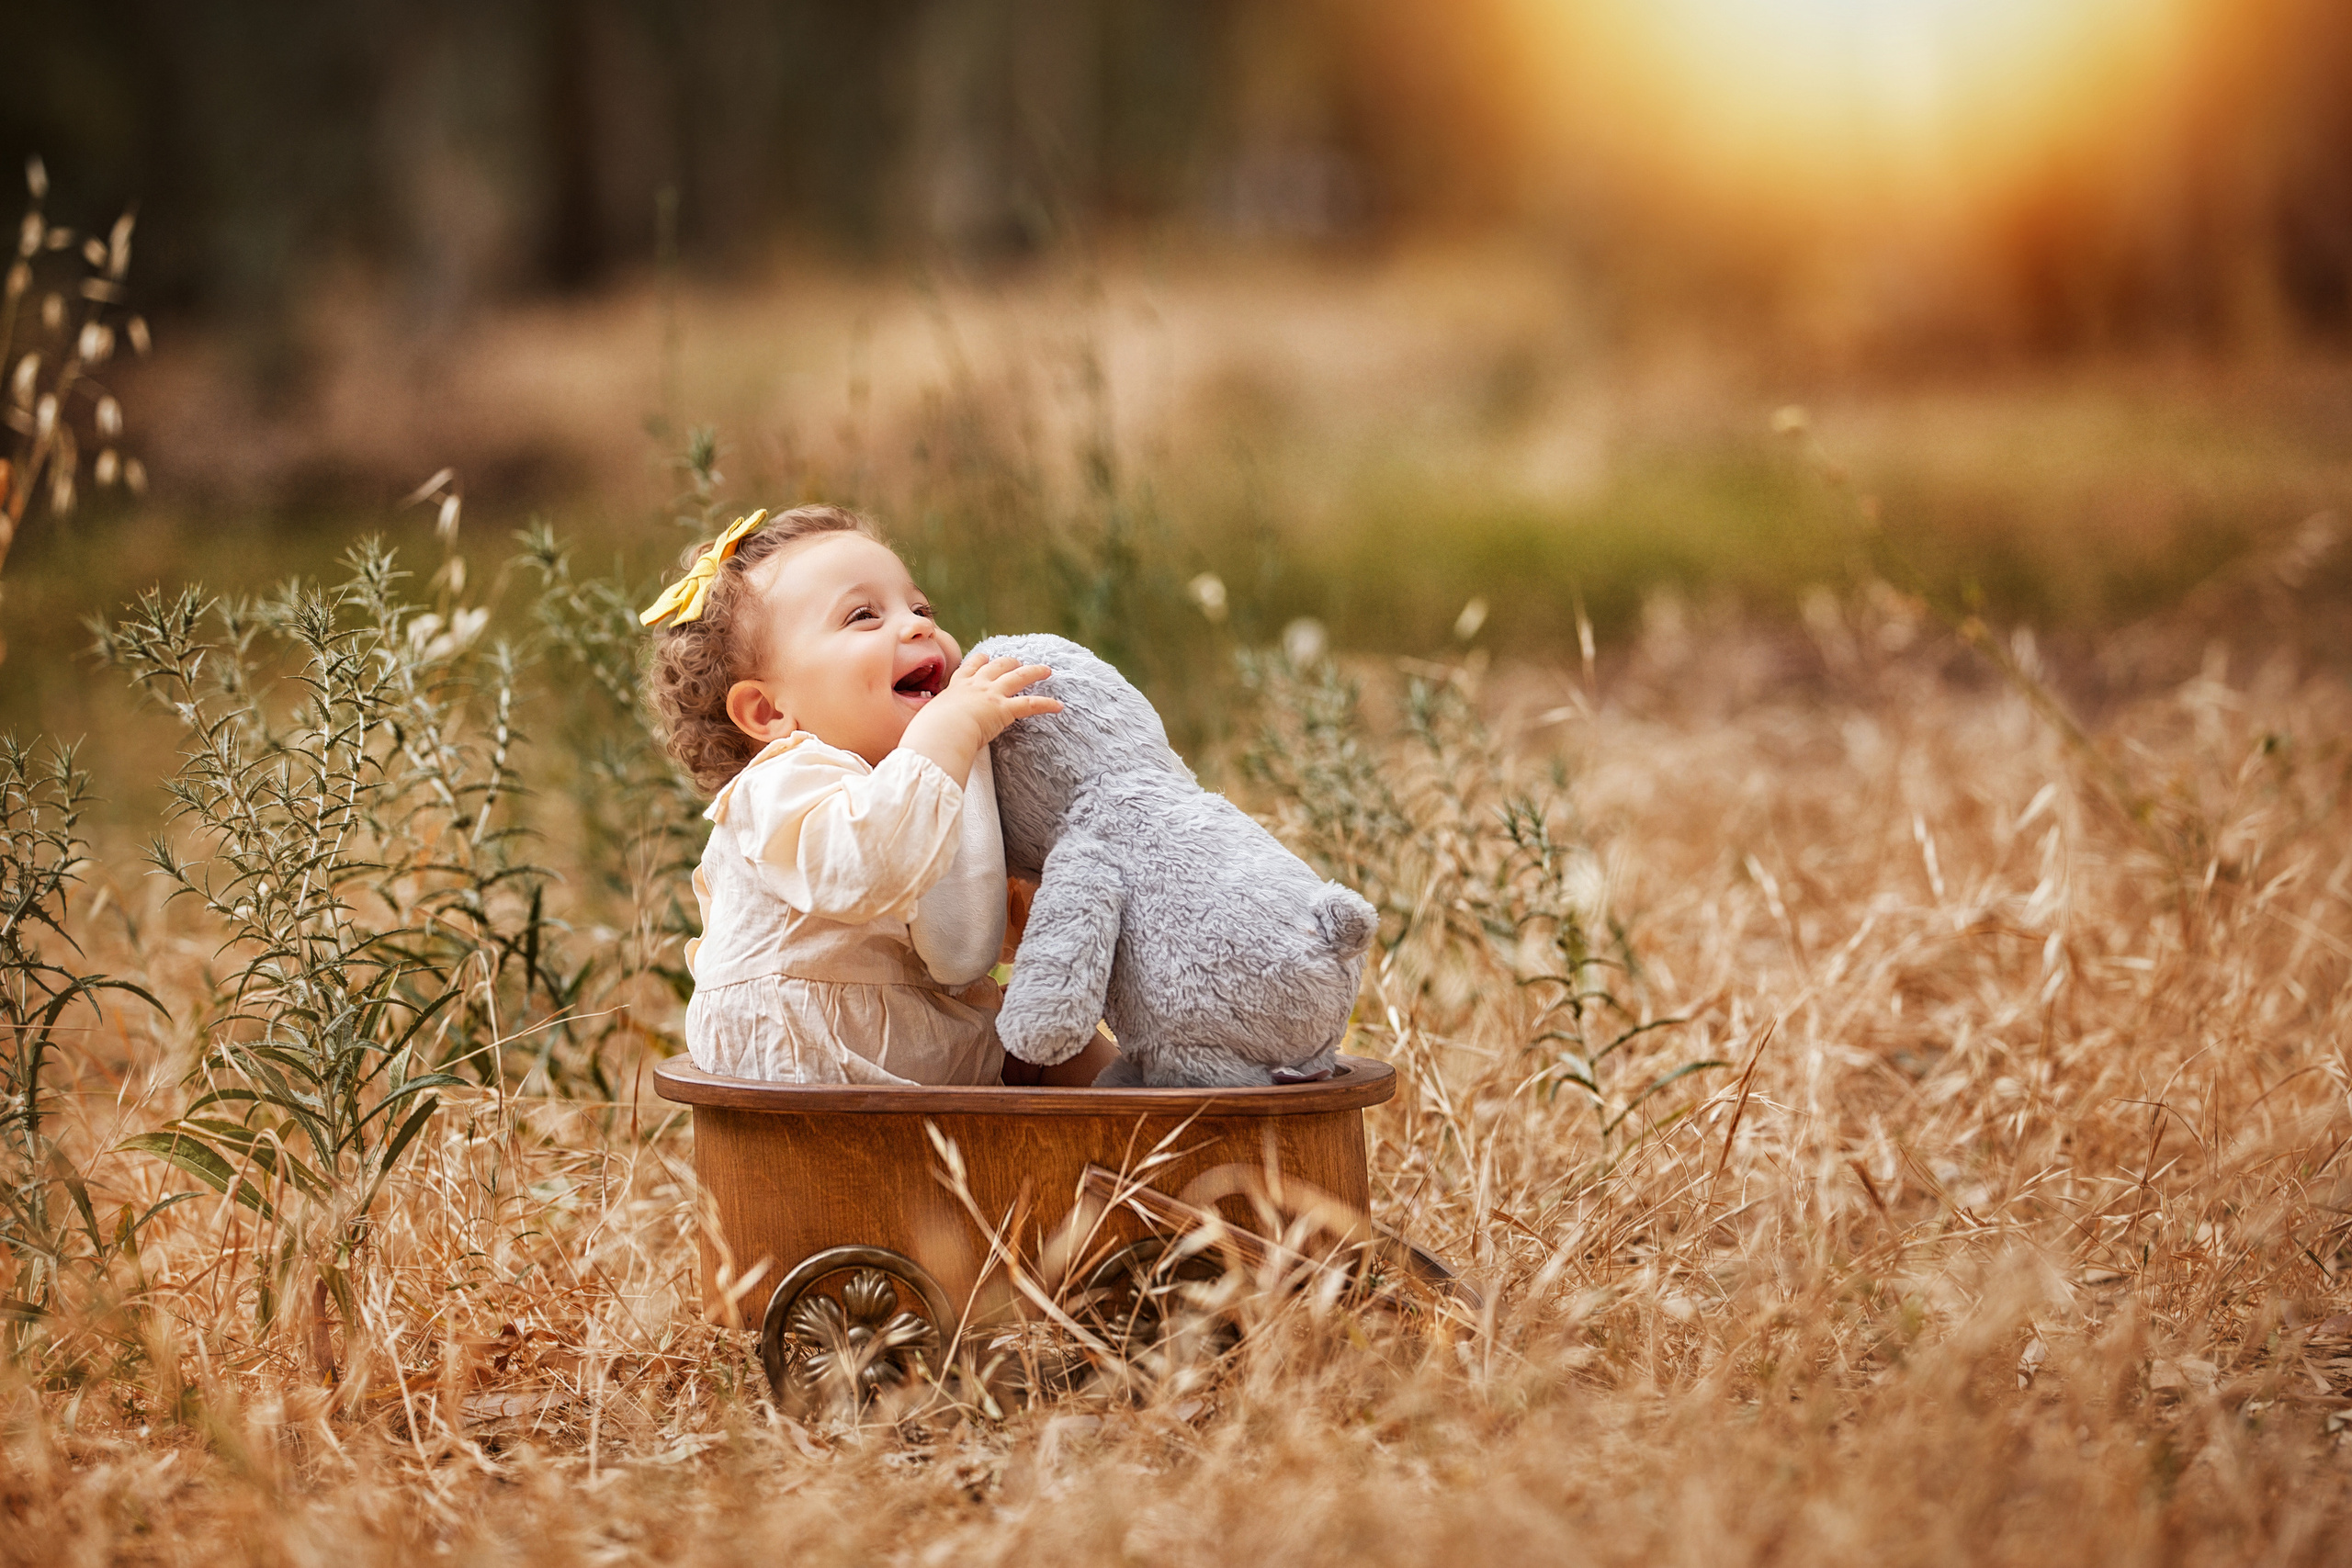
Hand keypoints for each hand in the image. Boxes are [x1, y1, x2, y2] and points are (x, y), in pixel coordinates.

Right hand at [899, 653, 1061, 785]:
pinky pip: (1031, 704)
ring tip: (1046, 670)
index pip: (968, 669)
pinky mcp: (1003, 709)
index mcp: (955, 689)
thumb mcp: (925, 725)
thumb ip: (927, 730)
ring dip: (1034, 671)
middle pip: (995, 666)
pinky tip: (1059, 706)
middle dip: (1008, 662)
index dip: (978, 662)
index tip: (984, 657)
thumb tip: (917, 746)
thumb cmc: (928, 734)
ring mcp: (990, 695)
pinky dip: (1047, 704)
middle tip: (1016, 661)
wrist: (938, 733)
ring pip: (1018, 677)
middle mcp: (974, 686)